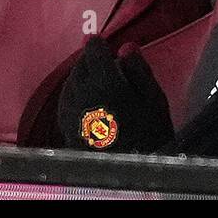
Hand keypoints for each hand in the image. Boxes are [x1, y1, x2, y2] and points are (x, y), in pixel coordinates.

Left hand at [57, 36, 174, 153]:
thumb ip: (138, 70)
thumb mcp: (154, 99)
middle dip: (92, 61)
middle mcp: (80, 93)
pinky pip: (67, 99)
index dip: (99, 43)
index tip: (104, 43)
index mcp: (104, 82)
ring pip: (71, 81)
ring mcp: (69, 111)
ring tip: (101, 85)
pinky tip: (89, 103)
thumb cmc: (148, 135)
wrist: (127, 174)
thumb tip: (125, 46)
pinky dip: (76, 94)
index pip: (92, 50)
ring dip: (83, 77)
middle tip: (109, 66)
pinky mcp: (64, 126)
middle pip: (80, 65)